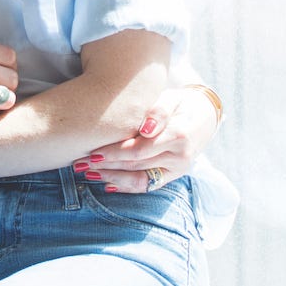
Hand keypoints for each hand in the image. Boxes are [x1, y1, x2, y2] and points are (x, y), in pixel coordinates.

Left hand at [73, 84, 220, 193]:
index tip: (92, 152)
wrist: (204, 116)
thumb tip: (145, 129)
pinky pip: (148, 186)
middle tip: (81, 163)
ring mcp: (177, 170)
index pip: (140, 150)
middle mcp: (179, 158)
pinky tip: (107, 184)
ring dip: (112, 179)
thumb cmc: (181, 103)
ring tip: (89, 174)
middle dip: (107, 166)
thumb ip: (159, 111)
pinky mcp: (172, 177)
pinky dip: (126, 187)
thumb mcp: (171, 98)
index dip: (114, 153)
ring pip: (141, 181)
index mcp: (178, 136)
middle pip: (136, 166)